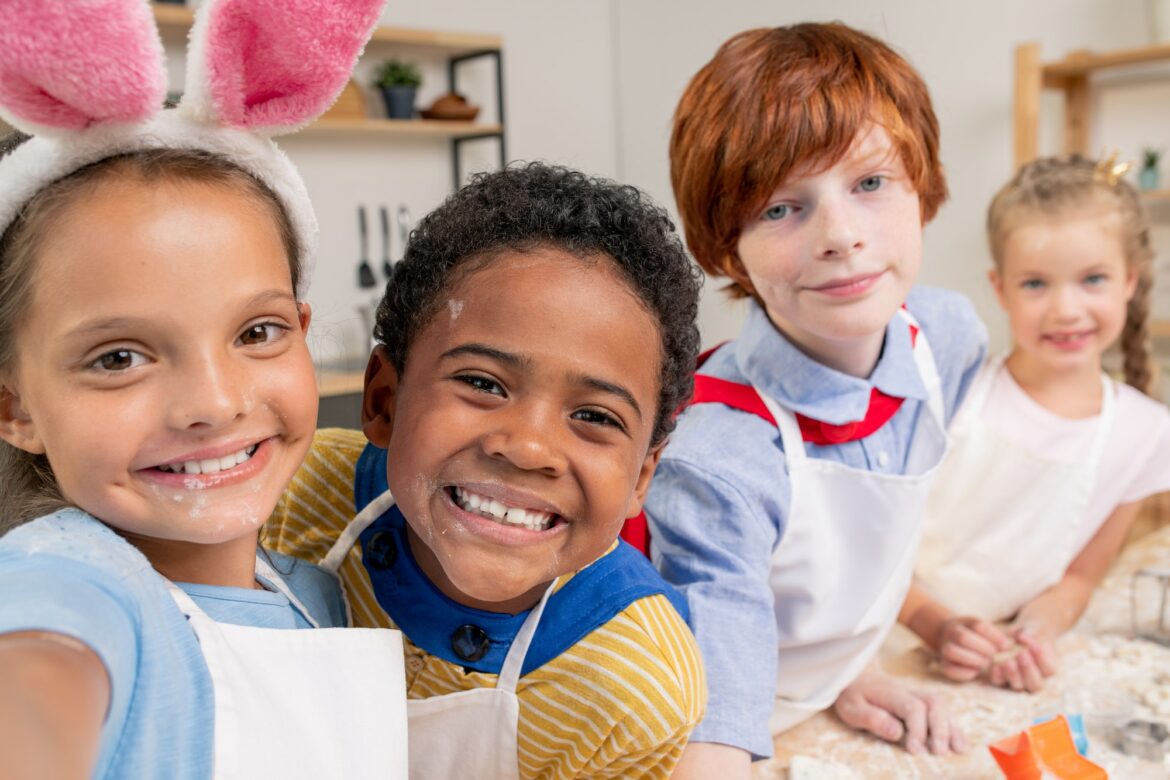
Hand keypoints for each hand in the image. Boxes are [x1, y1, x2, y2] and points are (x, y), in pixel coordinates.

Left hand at [832, 669, 966, 754]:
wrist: (857, 678)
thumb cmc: (854, 697)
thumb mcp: (852, 708)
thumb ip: (872, 718)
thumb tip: (897, 732)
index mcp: (890, 693)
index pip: (912, 707)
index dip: (917, 729)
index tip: (914, 750)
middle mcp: (908, 691)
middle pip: (934, 702)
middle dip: (940, 728)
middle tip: (939, 752)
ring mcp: (918, 694)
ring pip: (942, 704)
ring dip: (952, 727)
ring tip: (958, 749)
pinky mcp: (923, 702)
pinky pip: (943, 710)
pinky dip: (954, 726)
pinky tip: (960, 744)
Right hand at [936, 615, 1013, 682]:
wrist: (949, 637)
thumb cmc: (975, 636)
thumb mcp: (986, 630)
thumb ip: (1001, 636)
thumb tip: (1014, 643)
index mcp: (965, 622)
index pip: (979, 626)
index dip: (996, 637)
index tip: (1008, 646)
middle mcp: (951, 633)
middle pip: (963, 637)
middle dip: (983, 649)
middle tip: (993, 655)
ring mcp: (945, 648)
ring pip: (952, 651)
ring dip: (973, 660)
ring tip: (985, 663)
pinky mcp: (944, 664)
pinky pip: (950, 669)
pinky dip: (965, 672)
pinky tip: (976, 671)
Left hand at [986, 627, 1057, 692]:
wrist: (1018, 634)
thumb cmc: (1030, 633)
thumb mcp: (1034, 631)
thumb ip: (1032, 635)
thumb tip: (1021, 637)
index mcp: (1048, 669)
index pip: (1049, 670)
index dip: (1042, 659)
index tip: (1034, 645)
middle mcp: (1035, 679)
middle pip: (1036, 685)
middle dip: (1028, 669)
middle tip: (1021, 654)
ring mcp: (1019, 682)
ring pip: (1019, 687)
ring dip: (1013, 675)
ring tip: (1008, 661)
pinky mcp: (1002, 680)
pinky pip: (1000, 683)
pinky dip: (998, 676)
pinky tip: (996, 666)